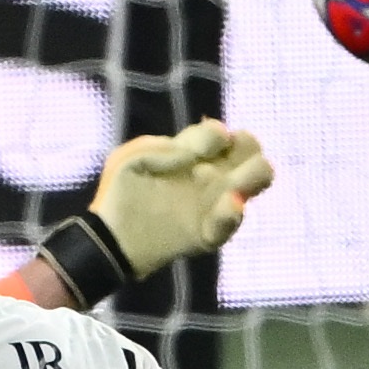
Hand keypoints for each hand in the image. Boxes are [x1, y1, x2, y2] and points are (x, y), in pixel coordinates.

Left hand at [92, 120, 275, 276]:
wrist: (112, 235)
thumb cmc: (124, 189)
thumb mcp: (136, 157)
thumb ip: (166, 149)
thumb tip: (196, 155)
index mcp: (197, 154)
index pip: (225, 133)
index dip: (219, 134)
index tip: (207, 141)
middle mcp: (213, 175)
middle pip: (252, 150)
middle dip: (247, 149)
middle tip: (220, 161)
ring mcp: (214, 204)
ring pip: (257, 180)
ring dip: (253, 177)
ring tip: (233, 185)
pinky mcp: (208, 234)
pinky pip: (228, 225)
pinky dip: (231, 215)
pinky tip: (229, 205)